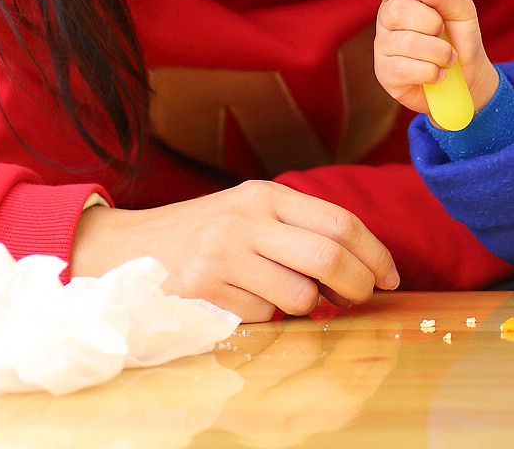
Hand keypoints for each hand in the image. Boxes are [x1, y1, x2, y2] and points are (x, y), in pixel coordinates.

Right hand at [68, 180, 398, 322]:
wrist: (124, 249)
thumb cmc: (202, 235)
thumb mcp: (248, 213)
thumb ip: (298, 229)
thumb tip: (361, 267)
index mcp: (265, 195)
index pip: (340, 222)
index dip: (375, 253)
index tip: (390, 277)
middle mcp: (246, 219)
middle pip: (329, 257)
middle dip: (357, 286)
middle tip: (359, 299)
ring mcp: (223, 254)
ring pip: (300, 296)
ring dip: (308, 308)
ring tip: (289, 298)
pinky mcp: (204, 289)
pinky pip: (263, 316)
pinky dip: (266, 318)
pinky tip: (244, 302)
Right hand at [369, 0, 500, 120]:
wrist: (469, 78)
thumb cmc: (460, 39)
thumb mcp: (462, 11)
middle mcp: (386, 20)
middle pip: (395, 10)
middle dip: (431, 22)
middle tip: (442, 32)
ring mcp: (383, 47)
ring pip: (405, 42)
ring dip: (439, 51)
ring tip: (448, 57)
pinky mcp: (386, 74)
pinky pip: (404, 68)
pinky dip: (431, 72)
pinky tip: (438, 74)